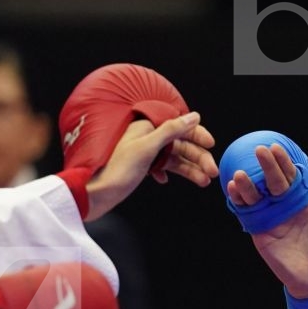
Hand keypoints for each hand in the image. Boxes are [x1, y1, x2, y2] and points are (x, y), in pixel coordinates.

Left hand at [87, 112, 217, 215]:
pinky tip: (166, 180)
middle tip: (212, 172)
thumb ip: (171, 130)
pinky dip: (169, 173)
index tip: (211, 145)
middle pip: (179, 143)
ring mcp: (143, 152)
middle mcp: (146, 136)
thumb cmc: (116, 169)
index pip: (179, 125)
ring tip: (203, 181)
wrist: (95, 192)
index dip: (197, 134)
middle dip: (197, 157)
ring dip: (189, 169)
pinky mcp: (139, 166)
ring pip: (173, 157)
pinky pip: (161, 166)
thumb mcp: (147, 147)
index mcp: (146, 125)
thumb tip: (193, 116)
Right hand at [225, 142, 307, 297]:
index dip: (284, 162)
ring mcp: (272, 218)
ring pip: (257, 196)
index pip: (292, 175)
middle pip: (274, 182)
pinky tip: (234, 191)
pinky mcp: (261, 233)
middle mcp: (286, 205)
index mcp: (305, 199)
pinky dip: (240, 203)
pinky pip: (248, 215)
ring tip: (241, 175)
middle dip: (267, 167)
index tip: (277, 148)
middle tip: (261, 152)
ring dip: (248, 185)